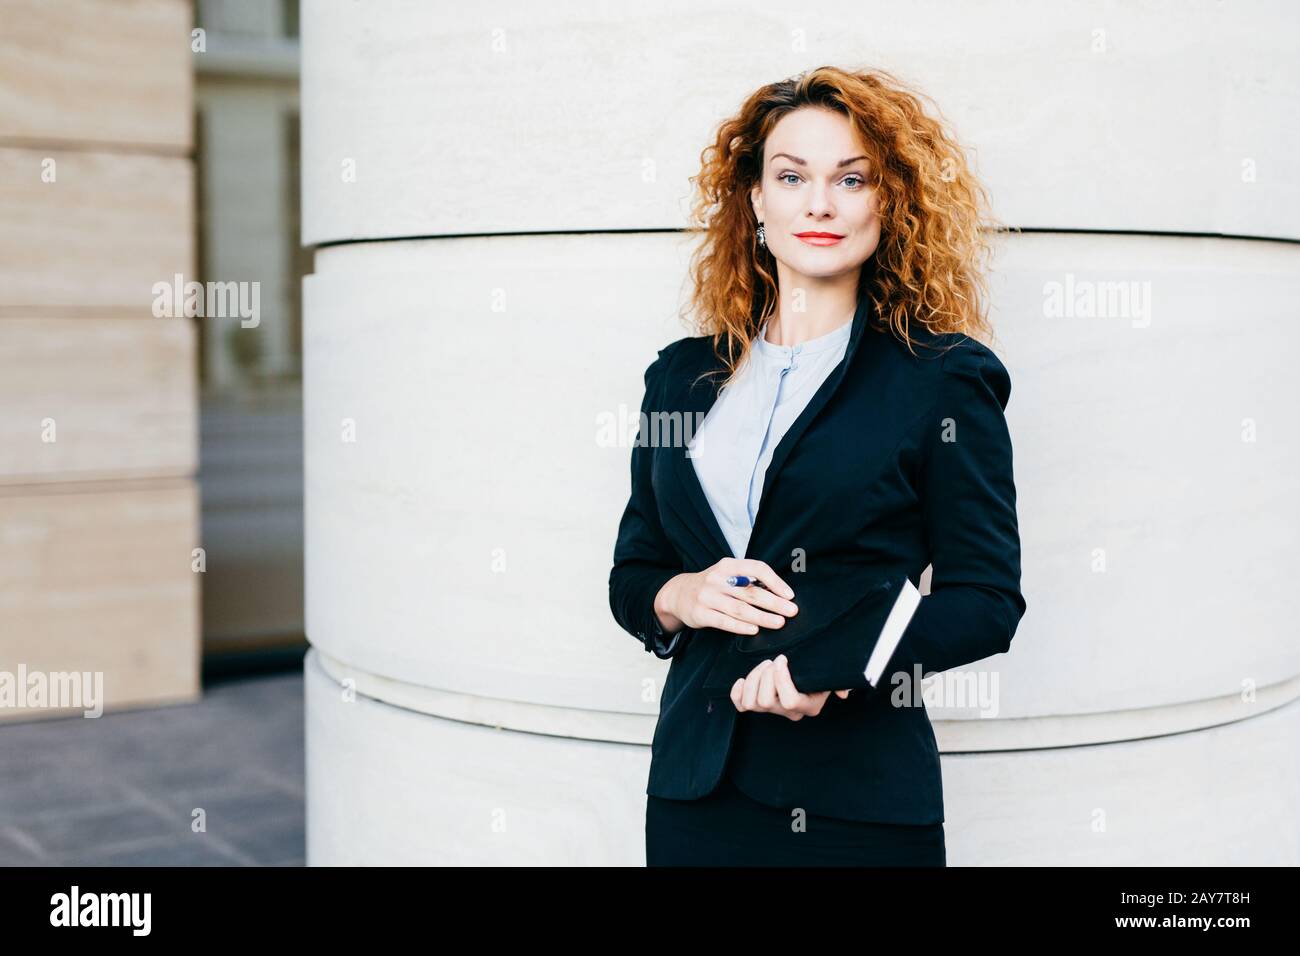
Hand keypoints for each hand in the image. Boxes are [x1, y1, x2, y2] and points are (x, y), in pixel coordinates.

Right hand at [653, 558, 797, 635]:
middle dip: (774, 602)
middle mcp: (716, 579)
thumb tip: (780, 592)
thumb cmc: (712, 585)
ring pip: (740, 608)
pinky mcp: (700, 613)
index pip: (756, 568)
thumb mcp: (726, 574)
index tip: (789, 595)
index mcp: (727, 565)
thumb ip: (748, 579)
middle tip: (792, 611)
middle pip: (751, 591)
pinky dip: (741, 626)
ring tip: (779, 623)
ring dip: (762, 617)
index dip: (775, 581)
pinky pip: (724, 621)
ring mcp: (707, 596)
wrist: (678, 594)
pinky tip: (755, 630)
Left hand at [730, 654, 850, 720]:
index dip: (781, 679)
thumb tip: (843, 694)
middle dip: (765, 676)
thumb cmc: (821, 671)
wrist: (807, 670)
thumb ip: (842, 683)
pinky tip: (741, 678)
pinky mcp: (757, 704)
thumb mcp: (834, 675)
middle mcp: (789, 712)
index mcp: (808, 705)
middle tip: (773, 660)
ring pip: (751, 703)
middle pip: (766, 702)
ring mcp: (772, 709)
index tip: (783, 658)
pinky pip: (740, 705)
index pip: (789, 701)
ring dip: (754, 679)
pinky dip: (737, 692)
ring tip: (764, 665)